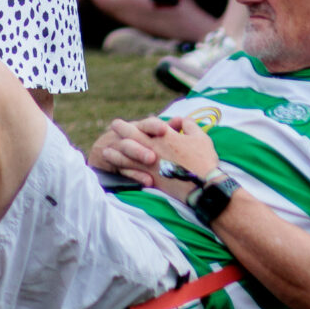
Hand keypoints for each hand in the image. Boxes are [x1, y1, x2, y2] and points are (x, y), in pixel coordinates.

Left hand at [89, 113, 220, 185]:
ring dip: (116, 153)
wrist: (203, 188)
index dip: (139, 122)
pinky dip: (123, 169)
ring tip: (105, 151)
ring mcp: (151, 164)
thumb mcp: (200, 138)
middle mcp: (154, 148)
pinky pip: (132, 172)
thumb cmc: (204, 161)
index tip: (130, 121)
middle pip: (132, 137)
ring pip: (127, 156)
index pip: (148, 124)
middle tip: (112, 126)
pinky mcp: (151, 179)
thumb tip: (182, 120)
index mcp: (166, 136)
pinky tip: (118, 169)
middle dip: (121, 130)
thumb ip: (189, 126)